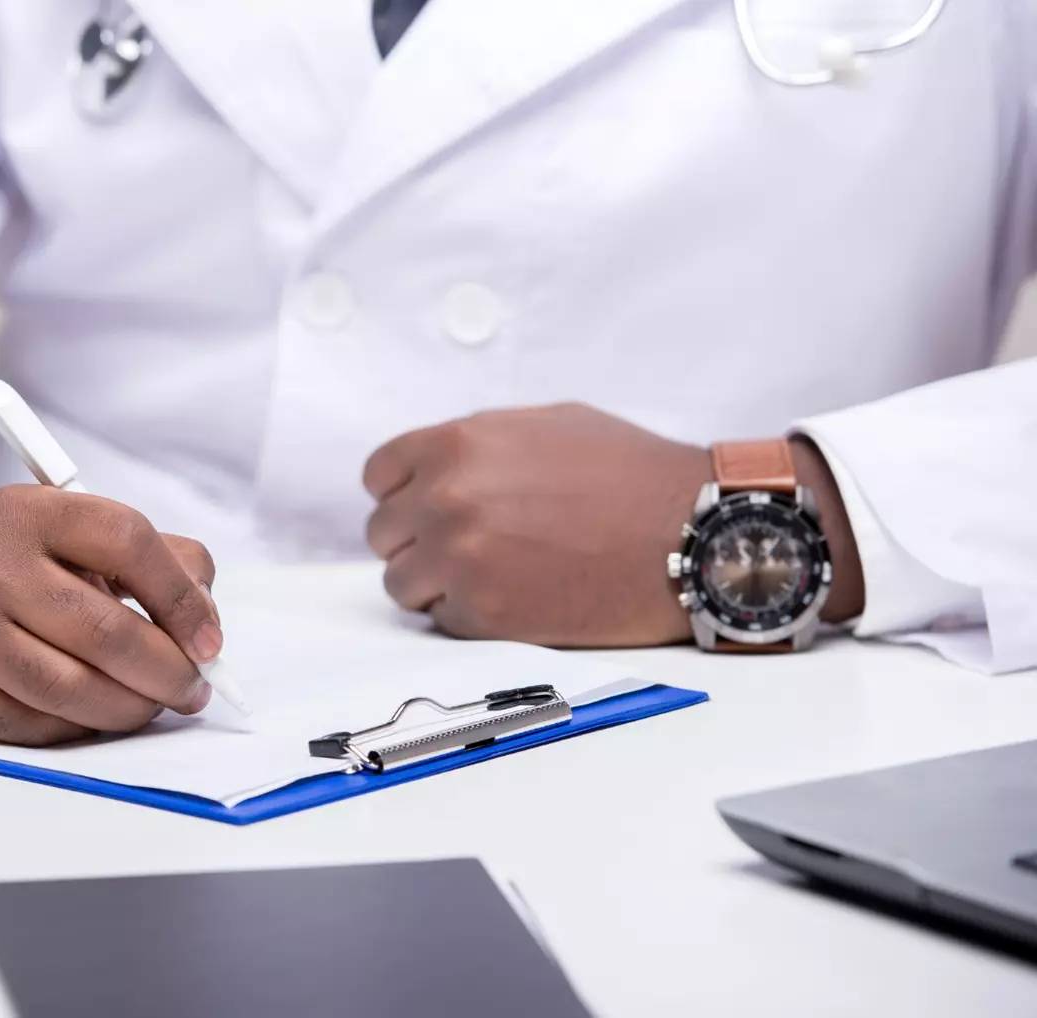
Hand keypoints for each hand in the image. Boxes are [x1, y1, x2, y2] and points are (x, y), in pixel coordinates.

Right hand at [0, 481, 222, 744]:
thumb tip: (206, 623)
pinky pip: (35, 726)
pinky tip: (100, 713)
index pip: (128, 543)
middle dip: (169, 671)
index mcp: (30, 511)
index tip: (210, 640)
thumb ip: (156, 558)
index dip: (182, 598)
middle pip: (106, 632)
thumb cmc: (15, 554)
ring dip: (133, 708)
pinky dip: (83, 726)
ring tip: (155, 704)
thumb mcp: (75, 526)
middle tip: (194, 688)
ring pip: (72, 691)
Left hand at [363, 404, 861, 646]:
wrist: (692, 533)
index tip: (430, 507)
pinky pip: (441, 619)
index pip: (379, 476)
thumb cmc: (630, 474)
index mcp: (455, 445)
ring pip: (402, 583)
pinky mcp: (484, 615)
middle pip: (386, 533)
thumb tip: (433, 467)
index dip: (406, 493)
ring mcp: (460, 560)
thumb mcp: (545, 425)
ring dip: (435, 582)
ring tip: (492, 575)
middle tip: (471, 546)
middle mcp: (446, 500)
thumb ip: (476, 444)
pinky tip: (517, 597)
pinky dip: (469, 615)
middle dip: (420, 538)